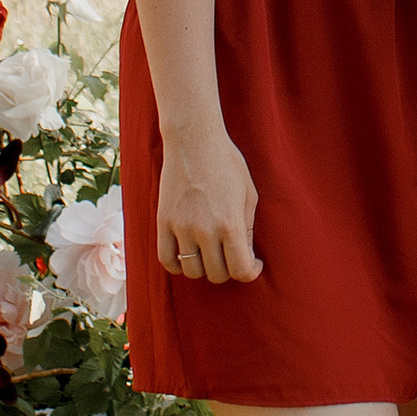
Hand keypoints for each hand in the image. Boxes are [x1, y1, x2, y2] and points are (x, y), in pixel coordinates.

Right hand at [156, 117, 262, 283]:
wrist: (194, 141)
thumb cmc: (227, 163)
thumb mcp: (248, 194)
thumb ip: (248, 228)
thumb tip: (246, 254)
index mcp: (230, 223)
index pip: (241, 270)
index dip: (250, 272)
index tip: (253, 263)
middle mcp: (205, 230)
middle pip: (217, 274)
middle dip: (229, 269)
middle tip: (231, 255)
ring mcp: (181, 228)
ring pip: (192, 272)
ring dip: (204, 268)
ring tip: (211, 254)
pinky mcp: (163, 222)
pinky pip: (167, 260)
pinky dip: (178, 265)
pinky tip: (188, 255)